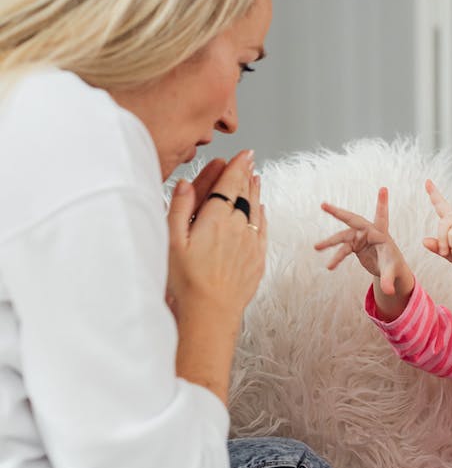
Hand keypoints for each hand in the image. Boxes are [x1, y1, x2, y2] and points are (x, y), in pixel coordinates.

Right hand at [167, 149, 266, 323]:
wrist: (210, 313)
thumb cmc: (185, 282)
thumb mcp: (171, 242)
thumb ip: (179, 209)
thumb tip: (185, 183)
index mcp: (215, 219)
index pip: (229, 185)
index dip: (236, 167)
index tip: (243, 154)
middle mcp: (237, 227)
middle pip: (244, 194)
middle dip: (245, 175)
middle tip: (249, 161)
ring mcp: (250, 244)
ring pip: (256, 209)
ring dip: (255, 192)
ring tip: (256, 178)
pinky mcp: (257, 260)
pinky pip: (263, 230)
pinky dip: (263, 216)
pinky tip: (262, 210)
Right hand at [316, 187, 414, 315]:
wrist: (389, 270)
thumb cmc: (394, 267)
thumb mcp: (392, 273)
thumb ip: (389, 281)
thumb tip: (389, 292)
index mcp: (381, 234)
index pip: (381, 217)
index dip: (382, 203)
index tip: (384, 188)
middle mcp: (369, 232)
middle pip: (353, 219)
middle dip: (337, 212)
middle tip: (323, 205)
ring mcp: (360, 238)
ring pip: (342, 237)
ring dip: (330, 242)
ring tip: (316, 247)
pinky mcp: (355, 245)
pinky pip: (342, 249)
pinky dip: (336, 257)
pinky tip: (329, 266)